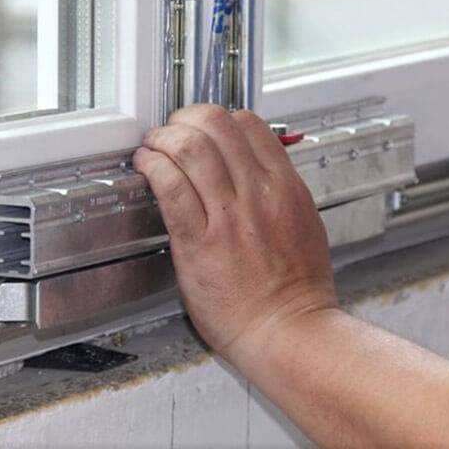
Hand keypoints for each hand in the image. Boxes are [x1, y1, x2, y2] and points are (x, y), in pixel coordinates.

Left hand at [133, 105, 337, 366]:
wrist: (288, 331)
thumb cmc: (297, 289)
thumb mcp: (303, 223)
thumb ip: (278, 190)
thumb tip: (254, 167)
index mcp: (285, 187)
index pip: (249, 123)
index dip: (218, 117)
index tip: (202, 127)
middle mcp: (258, 194)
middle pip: (216, 124)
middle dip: (186, 118)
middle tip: (173, 129)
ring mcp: (229, 216)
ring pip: (190, 147)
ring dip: (163, 138)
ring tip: (152, 145)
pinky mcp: (199, 242)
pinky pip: (171, 187)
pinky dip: (152, 166)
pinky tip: (145, 166)